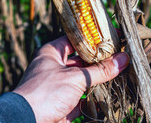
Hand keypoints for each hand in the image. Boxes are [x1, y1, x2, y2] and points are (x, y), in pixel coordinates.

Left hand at [13, 36, 129, 122]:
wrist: (27, 120)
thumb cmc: (46, 92)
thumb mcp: (75, 77)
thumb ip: (100, 70)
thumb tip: (123, 59)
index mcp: (51, 53)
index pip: (75, 40)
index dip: (93, 38)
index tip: (112, 36)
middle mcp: (54, 66)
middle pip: (81, 60)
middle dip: (100, 60)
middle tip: (121, 55)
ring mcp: (59, 85)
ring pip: (83, 79)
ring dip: (100, 79)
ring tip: (122, 72)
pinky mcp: (63, 103)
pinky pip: (82, 97)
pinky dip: (95, 96)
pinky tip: (112, 93)